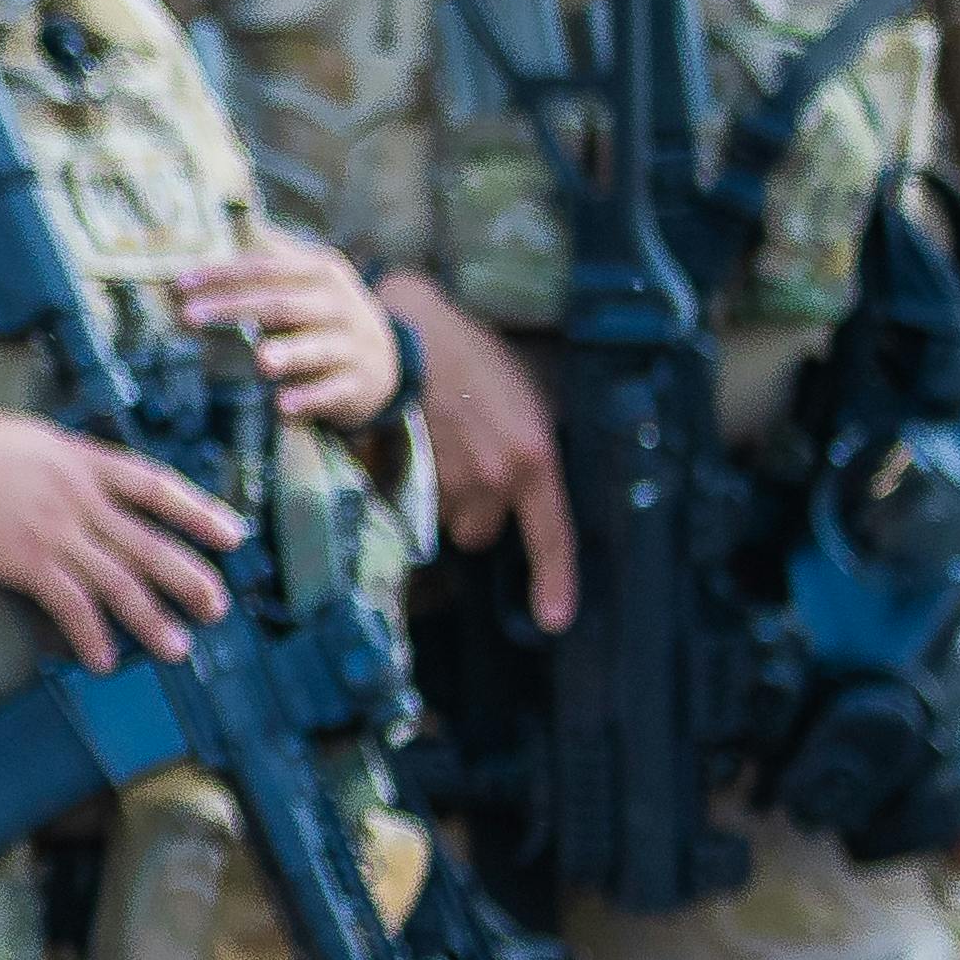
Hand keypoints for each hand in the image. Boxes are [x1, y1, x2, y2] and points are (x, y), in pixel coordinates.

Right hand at [0, 408, 244, 671]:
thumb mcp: (31, 438)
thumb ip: (69, 462)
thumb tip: (92, 478)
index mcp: (84, 461)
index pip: (157, 486)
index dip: (200, 512)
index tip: (233, 534)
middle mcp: (81, 496)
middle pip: (151, 543)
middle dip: (190, 577)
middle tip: (217, 607)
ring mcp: (57, 530)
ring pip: (121, 582)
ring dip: (153, 620)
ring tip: (178, 648)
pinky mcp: (27, 561)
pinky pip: (73, 606)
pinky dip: (93, 636)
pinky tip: (104, 660)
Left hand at [179, 236, 399, 429]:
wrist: (383, 361)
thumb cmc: (322, 317)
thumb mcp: (305, 284)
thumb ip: (263, 268)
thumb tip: (202, 248)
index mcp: (319, 273)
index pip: (266, 269)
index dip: (222, 275)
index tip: (179, 286)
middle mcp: (338, 305)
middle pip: (283, 305)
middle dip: (234, 310)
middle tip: (189, 318)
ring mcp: (352, 345)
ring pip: (318, 347)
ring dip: (288, 353)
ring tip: (261, 361)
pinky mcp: (358, 384)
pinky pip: (333, 392)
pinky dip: (309, 399)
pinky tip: (283, 407)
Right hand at [383, 275, 570, 626]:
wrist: (407, 339)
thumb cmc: (474, 358)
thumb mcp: (528, 398)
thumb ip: (533, 451)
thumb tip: (531, 486)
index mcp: (532, 460)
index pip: (552, 537)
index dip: (555, 583)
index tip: (554, 620)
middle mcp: (492, 481)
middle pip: (481, 531)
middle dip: (473, 512)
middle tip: (468, 466)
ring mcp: (445, 482)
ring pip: (445, 517)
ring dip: (441, 497)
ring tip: (438, 446)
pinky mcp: (404, 478)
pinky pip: (412, 502)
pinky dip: (411, 484)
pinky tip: (412, 447)